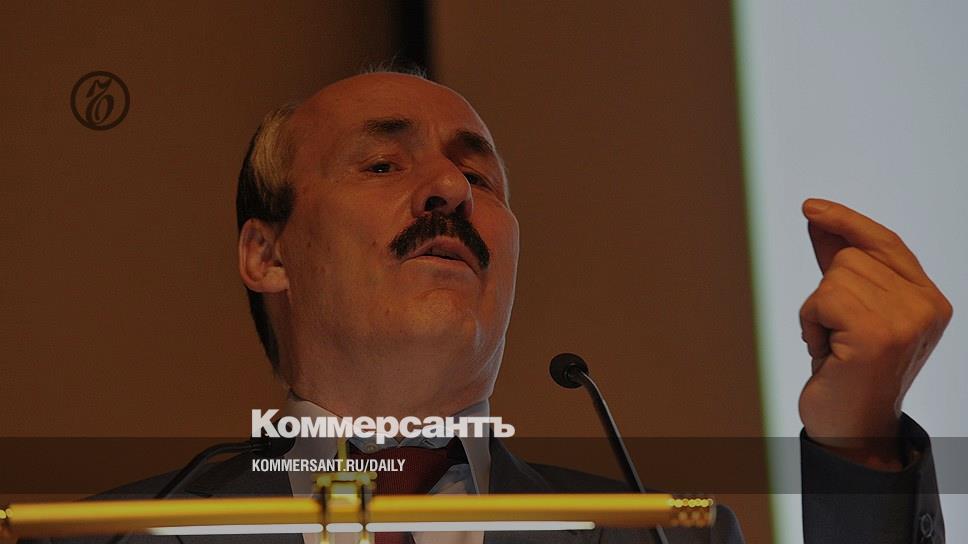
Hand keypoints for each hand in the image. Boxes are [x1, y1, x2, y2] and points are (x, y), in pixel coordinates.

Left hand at [798, 198, 951, 468]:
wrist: (850, 428)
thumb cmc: (847, 370)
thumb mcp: (849, 311)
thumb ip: (843, 266)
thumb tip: (821, 221)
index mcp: (929, 300)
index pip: (886, 243)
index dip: (847, 221)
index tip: (810, 207)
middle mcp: (927, 307)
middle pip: (852, 257)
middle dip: (828, 293)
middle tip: (838, 336)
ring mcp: (906, 320)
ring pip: (835, 276)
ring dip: (818, 311)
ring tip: (834, 346)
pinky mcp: (878, 335)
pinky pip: (822, 300)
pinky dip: (811, 324)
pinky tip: (827, 353)